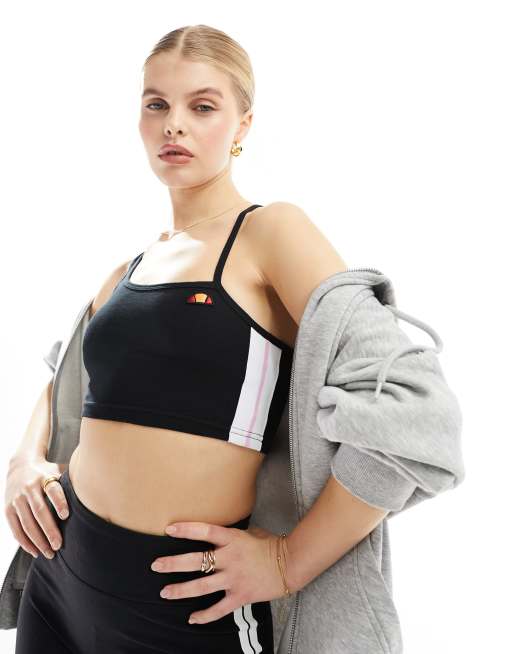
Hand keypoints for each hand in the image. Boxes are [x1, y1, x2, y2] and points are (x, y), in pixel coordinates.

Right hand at [4, 456, 68, 559]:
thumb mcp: (59, 470)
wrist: (20, 464)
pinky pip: (16, 529)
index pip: (52, 489)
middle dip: (49, 530)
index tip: (66, 515)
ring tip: (50, 553)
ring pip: (27, 523)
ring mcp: (17, 499)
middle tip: (59, 545)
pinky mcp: (8, 509)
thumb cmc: (47, 472)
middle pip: (39, 510)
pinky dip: (25, 543)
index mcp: (44, 477)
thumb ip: (71, 481)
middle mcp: (28, 488)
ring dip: (38, 541)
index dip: (59, 501)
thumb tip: (95, 492)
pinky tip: (35, 552)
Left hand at [151, 521, 289, 623]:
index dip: (186, 530)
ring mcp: (234, 578)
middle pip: (196, 561)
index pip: (205, 531)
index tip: (168, 529)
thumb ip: (231, 535)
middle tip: (155, 565)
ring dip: (181, 590)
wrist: (289, 564)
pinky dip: (204, 615)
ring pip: (202, 586)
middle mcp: (230, 558)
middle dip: (173, 564)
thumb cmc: (269, 544)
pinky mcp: (240, 596)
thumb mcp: (249, 532)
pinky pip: (218, 608)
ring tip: (165, 592)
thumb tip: (216, 534)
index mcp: (232, 539)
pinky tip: (192, 618)